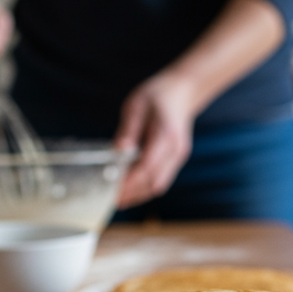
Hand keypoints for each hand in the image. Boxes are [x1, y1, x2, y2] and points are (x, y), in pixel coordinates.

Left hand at [113, 73, 198, 208]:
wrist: (182, 92)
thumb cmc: (157, 96)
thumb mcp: (136, 106)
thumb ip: (128, 130)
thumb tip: (118, 151)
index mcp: (166, 135)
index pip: (147, 167)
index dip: (129, 183)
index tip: (112, 190)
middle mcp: (176, 151)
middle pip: (154, 182)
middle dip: (132, 194)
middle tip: (110, 199)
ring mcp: (178, 157)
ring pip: (158, 186)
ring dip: (138, 195)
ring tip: (117, 199)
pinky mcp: (176, 160)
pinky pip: (161, 181)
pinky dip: (145, 188)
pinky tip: (130, 189)